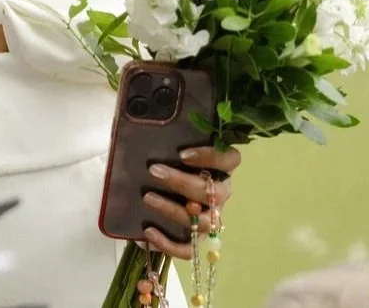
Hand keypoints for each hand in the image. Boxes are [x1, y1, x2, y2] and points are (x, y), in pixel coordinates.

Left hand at [140, 145, 240, 259]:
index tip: (182, 154)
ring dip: (174, 210)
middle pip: (215, 192)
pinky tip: (148, 231)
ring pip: (205, 221)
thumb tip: (139, 122)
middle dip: (183, 182)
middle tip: (154, 170)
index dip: (211, 156)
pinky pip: (189, 249)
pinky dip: (169, 243)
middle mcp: (219, 194)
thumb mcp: (163, 148)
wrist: (149, 194)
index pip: (231, 159)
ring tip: (147, 198)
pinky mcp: (195, 239)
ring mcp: (210, 218)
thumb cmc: (161, 163)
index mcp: (218, 168)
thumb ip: (163, 139)